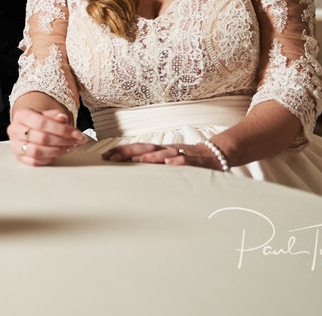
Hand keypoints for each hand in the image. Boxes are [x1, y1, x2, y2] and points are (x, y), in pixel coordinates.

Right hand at [7, 108, 87, 166]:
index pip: (42, 123)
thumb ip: (55, 115)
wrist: (26, 127)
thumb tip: (63, 119)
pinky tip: (58, 153)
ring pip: (38, 151)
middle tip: (75, 141)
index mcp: (21, 115)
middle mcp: (15, 130)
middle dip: (63, 141)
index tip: (77, 134)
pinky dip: (49, 158)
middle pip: (42, 138)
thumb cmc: (37, 121)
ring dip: (57, 151)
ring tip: (68, 147)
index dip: (62, 130)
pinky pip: (35, 162)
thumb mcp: (46, 114)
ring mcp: (15, 145)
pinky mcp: (19, 157)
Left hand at [101, 143, 221, 169]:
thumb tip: (131, 172)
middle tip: (112, 158)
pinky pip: (187, 160)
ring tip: (137, 160)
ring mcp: (182, 153)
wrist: (216, 154)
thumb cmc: (189, 160)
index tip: (105, 157)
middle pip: (146, 148)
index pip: (137, 149)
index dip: (121, 152)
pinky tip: (170, 164)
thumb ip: (152, 167)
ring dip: (151, 157)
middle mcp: (167, 150)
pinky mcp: (196, 161)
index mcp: (159, 151)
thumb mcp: (168, 163)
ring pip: (164, 153)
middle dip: (128, 152)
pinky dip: (178, 161)